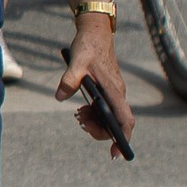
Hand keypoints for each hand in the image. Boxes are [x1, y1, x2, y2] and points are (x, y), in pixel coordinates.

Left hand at [55, 12, 132, 145]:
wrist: (95, 32)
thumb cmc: (88, 46)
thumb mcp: (77, 61)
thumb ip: (69, 79)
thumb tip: (60, 97)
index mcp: (115, 90)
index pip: (125, 121)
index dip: (122, 138)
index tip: (114, 154)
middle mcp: (118, 94)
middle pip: (115, 124)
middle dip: (99, 130)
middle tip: (80, 123)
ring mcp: (113, 92)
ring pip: (108, 117)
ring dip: (94, 122)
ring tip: (78, 115)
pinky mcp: (107, 90)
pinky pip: (104, 109)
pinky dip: (93, 114)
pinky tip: (80, 109)